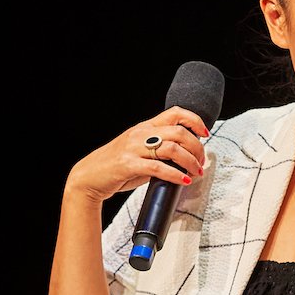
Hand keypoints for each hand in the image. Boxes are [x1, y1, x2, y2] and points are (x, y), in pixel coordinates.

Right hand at [66, 108, 209, 204]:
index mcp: (145, 127)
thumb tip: (184, 159)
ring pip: (172, 148)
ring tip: (196, 172)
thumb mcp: (139, 152)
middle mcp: (141, 134)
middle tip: (201, 162)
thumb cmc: (115, 167)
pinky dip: (175, 175)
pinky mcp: (129, 164)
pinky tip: (183, 181)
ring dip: (190, 161)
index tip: (205, 133)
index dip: (194, 121)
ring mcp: (134, 148)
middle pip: (179, 131)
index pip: (175, 113)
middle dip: (197, 147)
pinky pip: (158, 167)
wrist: (89, 177)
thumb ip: (159, 151)